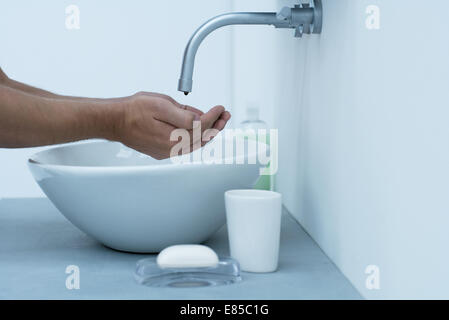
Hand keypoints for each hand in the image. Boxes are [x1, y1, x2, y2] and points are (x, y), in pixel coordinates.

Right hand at [115, 92, 230, 158]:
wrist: (113, 121)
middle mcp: (171, 149)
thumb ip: (183, 114)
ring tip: (218, 122)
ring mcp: (166, 152)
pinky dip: (196, 138)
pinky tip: (199, 129)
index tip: (221, 108)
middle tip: (225, 116)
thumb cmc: (132, 110)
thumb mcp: (160, 104)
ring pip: (194, 144)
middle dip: (216, 126)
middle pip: (202, 139)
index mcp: (173, 138)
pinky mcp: (161, 151)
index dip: (214, 117)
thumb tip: (201, 119)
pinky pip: (185, 146)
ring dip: (208, 133)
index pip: (201, 128)